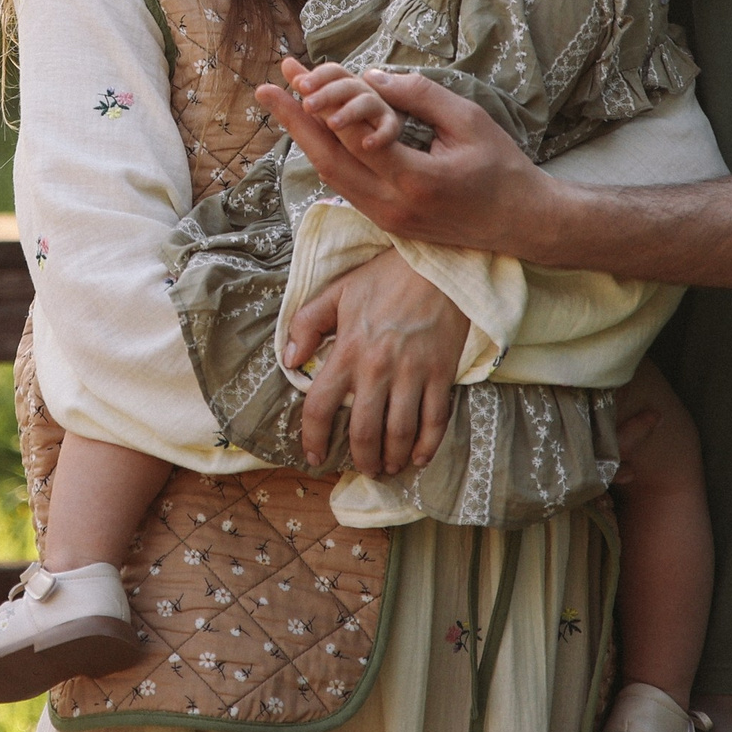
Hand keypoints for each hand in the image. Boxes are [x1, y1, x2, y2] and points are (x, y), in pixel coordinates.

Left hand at [262, 60, 564, 257]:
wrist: (523, 223)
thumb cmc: (503, 167)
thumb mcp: (469, 120)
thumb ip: (419, 96)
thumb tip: (372, 77)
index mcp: (416, 180)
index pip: (355, 139)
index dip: (322, 105)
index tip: (298, 77)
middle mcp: (393, 206)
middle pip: (329, 162)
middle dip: (294, 122)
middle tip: (268, 88)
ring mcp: (388, 220)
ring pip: (332, 178)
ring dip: (306, 139)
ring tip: (284, 103)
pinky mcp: (389, 225)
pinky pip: (347, 187)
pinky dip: (328, 156)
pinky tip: (315, 132)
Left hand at [280, 247, 470, 474]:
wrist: (436, 264)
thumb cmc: (385, 278)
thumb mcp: (338, 292)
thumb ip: (307, 324)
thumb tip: (290, 359)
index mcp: (347, 350)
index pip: (319, 406)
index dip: (313, 437)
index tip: (314, 455)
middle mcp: (377, 368)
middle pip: (363, 431)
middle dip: (360, 459)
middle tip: (362, 468)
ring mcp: (412, 373)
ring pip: (399, 433)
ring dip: (391, 459)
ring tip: (387, 467)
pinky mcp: (441, 373)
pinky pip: (435, 420)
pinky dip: (427, 446)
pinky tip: (418, 457)